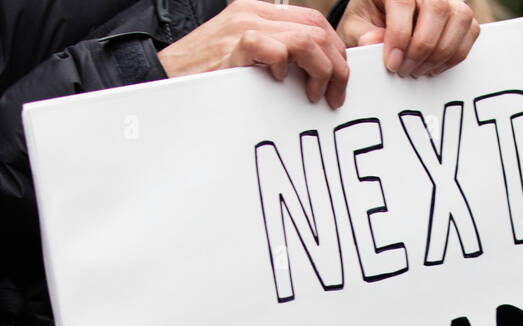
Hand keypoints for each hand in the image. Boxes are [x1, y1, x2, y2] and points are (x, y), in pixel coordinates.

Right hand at [159, 0, 348, 108]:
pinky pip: (276, 48)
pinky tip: (281, 84)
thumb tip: (311, 78)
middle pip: (317, 27)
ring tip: (315, 96)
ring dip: (322, 70)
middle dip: (337, 64)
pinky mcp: (234, 46)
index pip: (314, 22)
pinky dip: (286, 67)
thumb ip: (275, 59)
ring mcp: (245, 27)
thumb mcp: (246, 61)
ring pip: (306, 38)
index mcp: (260, 13)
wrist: (164, 77)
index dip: (335, 51)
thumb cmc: (204, 78)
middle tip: (336, 95)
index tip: (339, 81)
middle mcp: (255, 13)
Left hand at [338, 0, 479, 77]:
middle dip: (423, 47)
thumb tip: (374, 43)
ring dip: (441, 52)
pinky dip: (455, 55)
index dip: (400, 35)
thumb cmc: (368, 21)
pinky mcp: (460, 14)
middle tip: (406, 70)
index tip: (393, 64)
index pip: (404, 0)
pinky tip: (433, 66)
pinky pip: (471, 31)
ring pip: (460, 18)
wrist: (381, 19)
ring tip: (419, 70)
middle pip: (438, 8)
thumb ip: (362, 35)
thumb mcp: (356, 27)